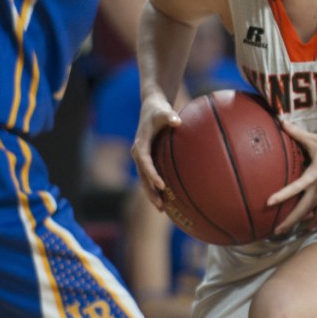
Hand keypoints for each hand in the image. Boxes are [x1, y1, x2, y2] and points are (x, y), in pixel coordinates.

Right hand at [131, 94, 181, 209]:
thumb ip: (169, 116)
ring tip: (162, 209)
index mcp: (140, 144)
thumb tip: (177, 121)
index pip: (145, 162)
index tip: (162, 185)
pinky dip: (155, 188)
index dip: (152, 174)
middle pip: (142, 177)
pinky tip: (166, 199)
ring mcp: (142, 158)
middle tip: (161, 205)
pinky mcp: (147, 160)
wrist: (151, 108)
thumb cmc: (159, 110)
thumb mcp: (163, 111)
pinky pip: (150, 177)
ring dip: (152, 194)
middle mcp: (138, 153)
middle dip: (150, 191)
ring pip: (144, 180)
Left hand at [267, 121, 316, 234]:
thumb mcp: (315, 139)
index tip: (269, 202)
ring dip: (302, 222)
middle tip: (276, 231)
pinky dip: (314, 218)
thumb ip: (297, 132)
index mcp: (315, 174)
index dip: (283, 194)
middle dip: (290, 220)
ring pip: (314, 212)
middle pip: (304, 208)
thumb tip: (280, 120)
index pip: (296, 186)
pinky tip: (306, 225)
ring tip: (288, 232)